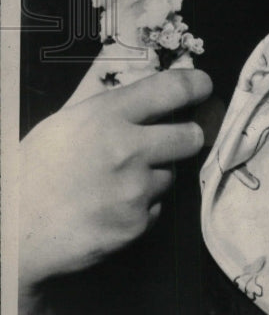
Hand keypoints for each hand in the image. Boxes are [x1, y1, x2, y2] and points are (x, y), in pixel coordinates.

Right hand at [19, 68, 211, 290]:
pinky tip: (109, 208)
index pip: (172, 89)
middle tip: (170, 141)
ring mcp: (134, 189)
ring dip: (152, 177)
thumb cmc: (35, 171)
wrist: (14, 231)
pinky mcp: (136, 224)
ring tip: (113, 183)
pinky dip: (140, 209)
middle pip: (190, 136)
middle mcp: (126, 149)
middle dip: (185, 137)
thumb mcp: (67, 121)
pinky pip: (155, 208)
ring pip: (170, 175)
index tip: (204, 87)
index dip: (196, 85)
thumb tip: (146, 84)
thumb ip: (111, 103)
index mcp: (107, 115)